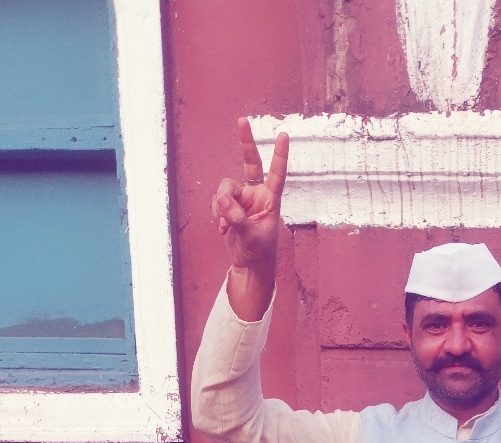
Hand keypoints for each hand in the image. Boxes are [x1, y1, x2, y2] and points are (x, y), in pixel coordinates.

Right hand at [211, 118, 288, 316]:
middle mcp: (256, 194)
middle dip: (246, 142)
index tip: (283, 135)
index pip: (276, 174)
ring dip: (221, 205)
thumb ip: (238, 218)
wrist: (249, 264)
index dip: (279, 155)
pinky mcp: (228, 205)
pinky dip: (216, 213)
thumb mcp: (251, 237)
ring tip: (225, 225)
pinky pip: (216, 201)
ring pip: (225, 187)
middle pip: (249, 163)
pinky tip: (222, 229)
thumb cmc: (258, 252)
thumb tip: (222, 200)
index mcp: (270, 200)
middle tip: (242, 120)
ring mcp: (241, 198)